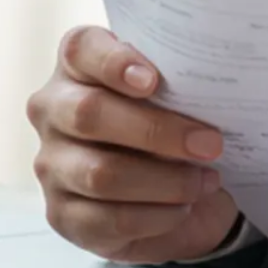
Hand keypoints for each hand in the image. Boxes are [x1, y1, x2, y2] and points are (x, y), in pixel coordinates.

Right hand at [26, 26, 241, 262]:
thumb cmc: (174, 122)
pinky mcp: (63, 215)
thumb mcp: (179, 94)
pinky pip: (109, 219)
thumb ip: (180, 81)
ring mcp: (52, 165)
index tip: (153, 81)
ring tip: (205, 180)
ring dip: (166, 180)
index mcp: (78, 66)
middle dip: (157, 130)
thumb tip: (214, 91)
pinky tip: (184, 207)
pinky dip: (158, 215)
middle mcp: (54, 111)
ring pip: (101, 173)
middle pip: (89, 114)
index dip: (113, 61)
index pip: (80, 48)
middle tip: (209, 143)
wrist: (173, 186)